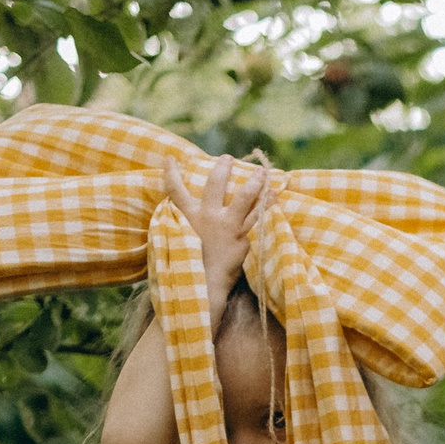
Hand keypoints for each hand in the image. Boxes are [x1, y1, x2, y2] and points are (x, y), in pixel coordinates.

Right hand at [166, 154, 270, 295]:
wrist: (205, 284)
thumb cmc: (190, 265)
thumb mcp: (177, 242)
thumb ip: (184, 224)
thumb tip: (188, 215)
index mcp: (187, 217)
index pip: (175, 191)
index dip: (171, 173)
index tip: (170, 158)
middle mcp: (207, 216)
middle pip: (215, 185)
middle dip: (223, 168)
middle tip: (228, 158)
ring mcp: (226, 225)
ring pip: (243, 197)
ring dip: (253, 182)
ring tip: (261, 172)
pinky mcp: (241, 236)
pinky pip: (257, 216)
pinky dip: (266, 203)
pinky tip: (274, 194)